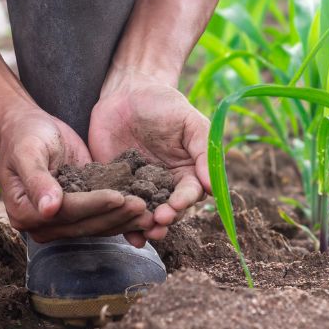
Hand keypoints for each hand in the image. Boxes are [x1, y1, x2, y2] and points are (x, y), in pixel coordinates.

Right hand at [0, 104, 153, 242]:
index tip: (118, 196)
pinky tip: (144, 211)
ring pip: (97, 226)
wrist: (29, 129)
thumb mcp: (28, 152)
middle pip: (85, 224)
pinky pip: (103, 218)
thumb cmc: (25, 136)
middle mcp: (43, 224)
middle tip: (142, 206)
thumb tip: (48, 209)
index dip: (93, 205)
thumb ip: (37, 180)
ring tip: (148, 211)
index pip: (66, 212)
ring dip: (124, 220)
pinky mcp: (80, 213)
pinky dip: (123, 215)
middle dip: (115, 215)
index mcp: (25, 212)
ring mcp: (63, 221)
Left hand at [89, 69, 210, 243]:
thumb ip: (204, 150)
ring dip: (146, 227)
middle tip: (158, 222)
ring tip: (142, 233)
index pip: (190, 193)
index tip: (177, 205)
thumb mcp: (189, 121)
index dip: (184, 201)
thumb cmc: (163, 103)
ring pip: (146, 215)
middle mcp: (165, 185)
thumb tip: (212, 185)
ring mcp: (140, 188)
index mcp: (187, 171)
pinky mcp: (116, 187)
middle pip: (169, 210)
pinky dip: (122, 223)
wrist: (126, 93)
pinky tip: (124, 235)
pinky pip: (120, 208)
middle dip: (165, 219)